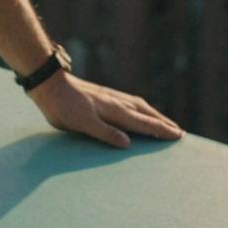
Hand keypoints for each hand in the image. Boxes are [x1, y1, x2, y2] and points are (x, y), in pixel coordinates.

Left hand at [27, 69, 183, 148]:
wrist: (48, 84)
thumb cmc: (63, 106)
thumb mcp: (82, 123)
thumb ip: (104, 132)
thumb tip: (128, 143)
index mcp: (114, 110)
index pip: (143, 122)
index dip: (160, 130)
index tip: (177, 135)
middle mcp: (115, 101)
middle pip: (145, 112)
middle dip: (161, 122)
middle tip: (178, 132)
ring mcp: (108, 95)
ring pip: (137, 105)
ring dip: (152, 114)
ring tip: (163, 121)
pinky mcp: (101, 94)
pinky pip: (128, 101)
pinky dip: (139, 107)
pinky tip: (135, 108)